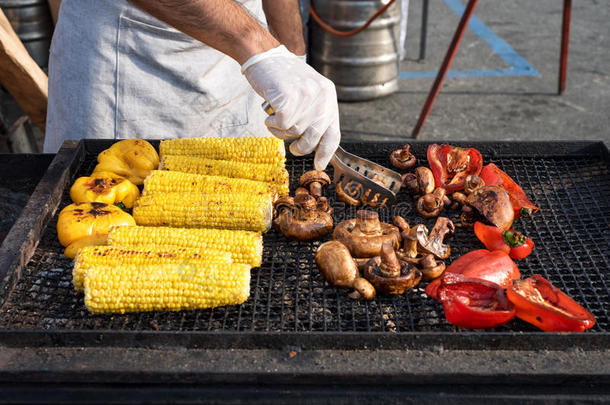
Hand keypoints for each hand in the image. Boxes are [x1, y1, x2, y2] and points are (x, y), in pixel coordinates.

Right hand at [242, 46, 339, 169]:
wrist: (264, 55)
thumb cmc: (282, 79)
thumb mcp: (307, 93)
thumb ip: (314, 114)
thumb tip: (315, 146)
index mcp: (329, 95)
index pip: (333, 132)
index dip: (326, 152)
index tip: (319, 164)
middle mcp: (322, 96)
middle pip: (313, 139)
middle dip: (300, 147)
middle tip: (292, 148)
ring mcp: (306, 96)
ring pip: (294, 132)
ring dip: (281, 130)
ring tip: (276, 114)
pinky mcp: (289, 97)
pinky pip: (281, 125)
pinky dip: (272, 123)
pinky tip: (270, 110)